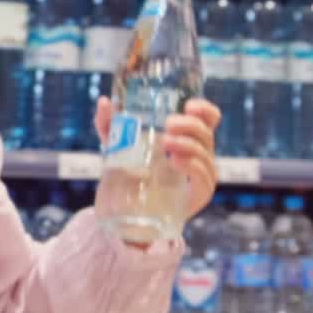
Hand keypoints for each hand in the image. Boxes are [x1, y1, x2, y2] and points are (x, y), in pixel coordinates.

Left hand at [94, 97, 221, 217]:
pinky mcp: (198, 195)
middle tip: (168, 124)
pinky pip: (204, 178)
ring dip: (188, 144)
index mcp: (186, 137)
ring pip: (205, 153)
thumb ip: (108, 124)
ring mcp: (200, 175)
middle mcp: (198, 154)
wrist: (126, 211)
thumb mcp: (116, 145)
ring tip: (166, 142)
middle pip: (205, 133)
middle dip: (189, 125)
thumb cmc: (128, 172)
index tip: (189, 105)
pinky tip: (176, 162)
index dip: (204, 109)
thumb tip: (104, 102)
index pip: (208, 119)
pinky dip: (193, 166)